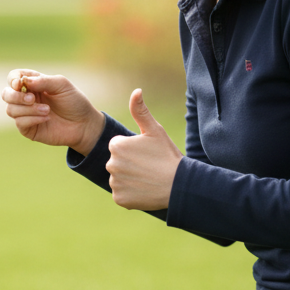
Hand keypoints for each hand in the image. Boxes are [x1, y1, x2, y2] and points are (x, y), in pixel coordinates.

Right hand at [2, 69, 105, 154]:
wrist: (84, 124)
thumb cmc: (74, 102)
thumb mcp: (62, 85)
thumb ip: (43, 80)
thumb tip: (23, 82)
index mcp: (33, 84)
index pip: (14, 78)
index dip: (13, 79)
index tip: (20, 84)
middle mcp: (26, 98)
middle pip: (6, 94)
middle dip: (16, 96)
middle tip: (33, 99)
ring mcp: (26, 114)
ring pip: (10, 109)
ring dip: (28, 109)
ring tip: (47, 110)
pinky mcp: (28, 129)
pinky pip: (19, 123)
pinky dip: (32, 119)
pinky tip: (46, 118)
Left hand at [106, 89, 182, 210]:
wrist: (178, 185)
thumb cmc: (167, 155)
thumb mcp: (155, 130)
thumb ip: (140, 111)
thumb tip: (136, 90)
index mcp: (116, 146)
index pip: (118, 146)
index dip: (133, 149)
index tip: (147, 154)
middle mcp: (111, 164)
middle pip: (117, 162)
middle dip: (129, 164)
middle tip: (148, 166)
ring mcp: (114, 183)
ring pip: (119, 178)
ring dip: (129, 178)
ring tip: (147, 178)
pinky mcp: (119, 199)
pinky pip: (121, 194)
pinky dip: (130, 193)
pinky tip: (144, 189)